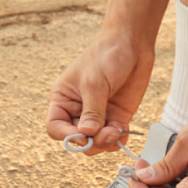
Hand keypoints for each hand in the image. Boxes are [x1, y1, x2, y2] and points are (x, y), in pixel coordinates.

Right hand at [46, 29, 154, 154]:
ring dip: (106, 142)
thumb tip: (87, 133)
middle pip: (78, 139)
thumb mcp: (94, 83)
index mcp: (63, 100)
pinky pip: (113, 138)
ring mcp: (98, 116)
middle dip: (91, 141)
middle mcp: (78, 111)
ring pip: (96, 142)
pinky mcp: (116, 117)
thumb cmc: (106, 56)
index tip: (83, 135)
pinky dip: (119, 139)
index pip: (55, 127)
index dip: (67, 136)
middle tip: (107, 133)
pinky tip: (124, 129)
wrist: (131, 45)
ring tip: (117, 130)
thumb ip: (92, 111)